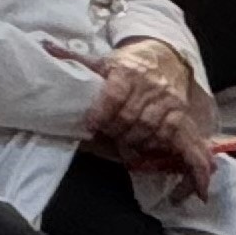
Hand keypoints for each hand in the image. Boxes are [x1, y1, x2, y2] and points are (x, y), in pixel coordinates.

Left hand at [62, 40, 217, 194]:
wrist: (165, 56)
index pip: (113, 95)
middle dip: (118, 135)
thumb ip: (76, 60)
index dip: (101, 113)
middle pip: (132, 119)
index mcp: (126, 72)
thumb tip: (44, 47)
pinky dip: (189, 165)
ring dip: (140, 146)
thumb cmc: (128, 63)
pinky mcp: (182, 115)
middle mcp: (151, 87)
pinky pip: (187, 141)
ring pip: (155, 131)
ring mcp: (169, 103)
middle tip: (109, 140)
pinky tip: (192, 188)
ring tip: (129, 150)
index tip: (90, 126)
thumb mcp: (102, 59)